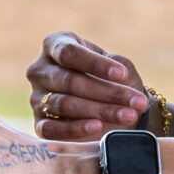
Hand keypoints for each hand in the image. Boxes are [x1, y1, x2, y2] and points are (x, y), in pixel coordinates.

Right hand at [26, 31, 148, 140]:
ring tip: (128, 115)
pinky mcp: (39, 124)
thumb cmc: (110, 76)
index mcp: (55, 45)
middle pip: (70, 81)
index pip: (69, 53)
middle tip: (137, 103)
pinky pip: (52, 129)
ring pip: (66, 104)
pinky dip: (76, 128)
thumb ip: (119, 67)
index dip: (96, 64)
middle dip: (108, 93)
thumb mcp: (116, 65)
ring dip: (101, 111)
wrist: (107, 102)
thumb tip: (121, 83)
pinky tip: (97, 126)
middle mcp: (40, 70)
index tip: (122, 74)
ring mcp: (36, 97)